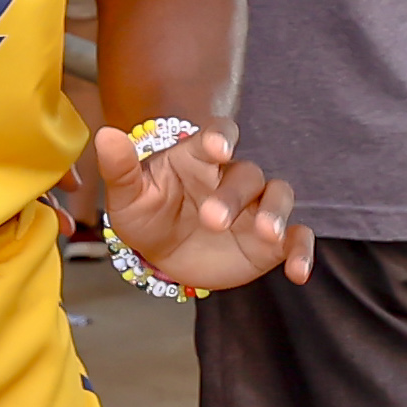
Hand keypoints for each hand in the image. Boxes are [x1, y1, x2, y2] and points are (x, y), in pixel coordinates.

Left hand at [91, 124, 313, 292]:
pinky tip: (297, 272)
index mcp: (200, 158)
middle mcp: (233, 178)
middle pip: (247, 173)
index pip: (219, 134)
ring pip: (279, 196)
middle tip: (212, 220)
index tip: (219, 149)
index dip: (222, 137)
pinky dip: (301, 252)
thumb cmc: (146, 214)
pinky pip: (297, 238)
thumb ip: (120, 168)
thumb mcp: (128, 196)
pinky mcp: (272, 240)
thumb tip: (105, 135)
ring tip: (266, 234)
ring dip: (276, 213)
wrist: (162, 254)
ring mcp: (256, 206)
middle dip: (233, 195)